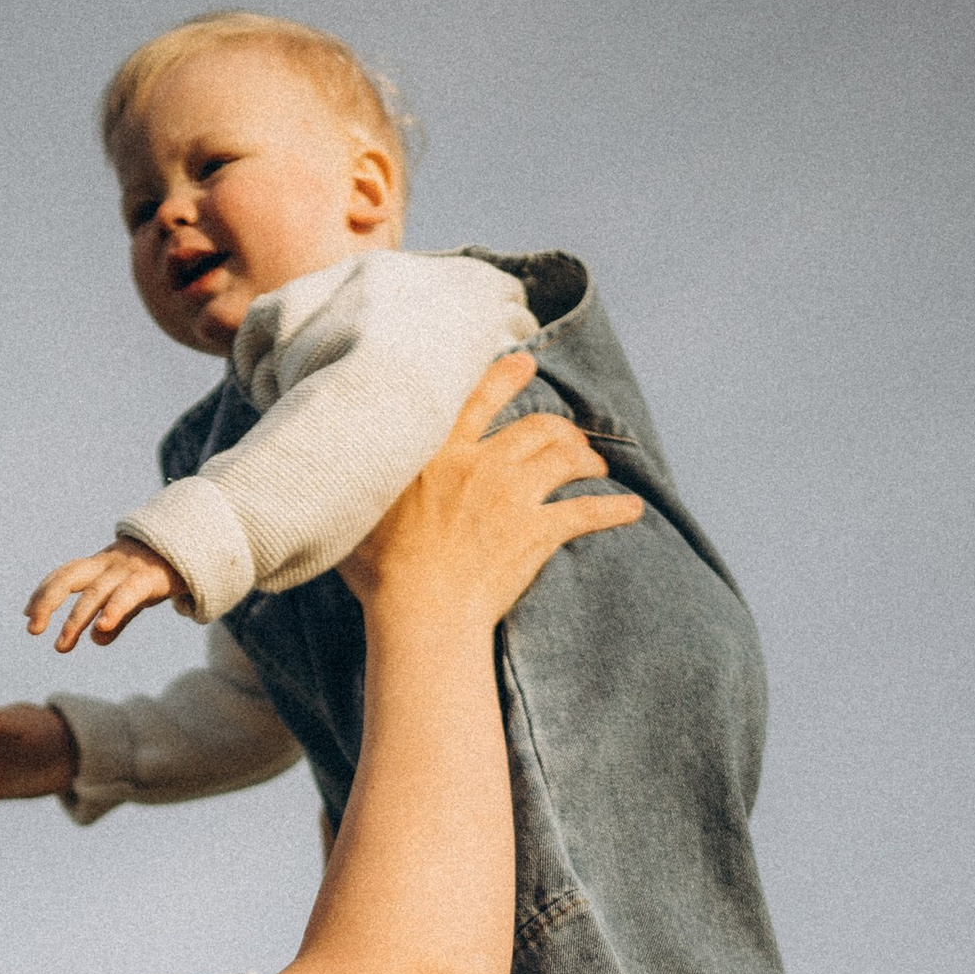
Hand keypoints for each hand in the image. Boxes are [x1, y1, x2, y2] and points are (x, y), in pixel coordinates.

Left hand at [24, 538, 178, 652]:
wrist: (193, 547)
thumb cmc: (157, 573)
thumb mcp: (133, 597)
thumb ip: (115, 618)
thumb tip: (97, 640)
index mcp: (100, 566)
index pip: (64, 575)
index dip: (43, 592)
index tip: (27, 614)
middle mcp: (108, 565)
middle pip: (69, 577)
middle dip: (46, 601)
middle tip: (32, 629)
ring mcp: (127, 570)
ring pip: (94, 592)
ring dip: (75, 620)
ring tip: (61, 646)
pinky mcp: (149, 578)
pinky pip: (127, 594)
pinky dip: (113, 611)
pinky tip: (101, 629)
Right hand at [341, 351, 639, 632]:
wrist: (419, 611)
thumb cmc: (379, 571)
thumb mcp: (357, 510)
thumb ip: (363, 480)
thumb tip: (342, 466)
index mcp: (439, 452)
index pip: (478, 398)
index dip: (505, 376)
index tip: (523, 362)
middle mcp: (482, 463)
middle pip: (535, 427)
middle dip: (559, 425)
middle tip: (570, 432)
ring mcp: (514, 496)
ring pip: (564, 458)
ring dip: (586, 458)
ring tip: (596, 466)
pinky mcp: (538, 532)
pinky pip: (586, 512)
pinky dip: (614, 510)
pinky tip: (632, 510)